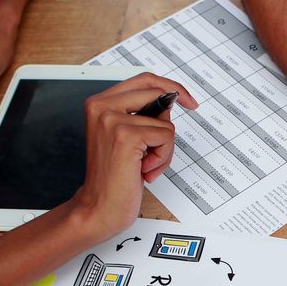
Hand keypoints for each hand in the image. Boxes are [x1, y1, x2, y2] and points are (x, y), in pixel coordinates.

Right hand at [70, 74, 198, 240]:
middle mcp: (101, 106)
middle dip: (170, 119)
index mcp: (100, 103)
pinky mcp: (125, 136)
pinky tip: (144, 169)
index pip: (143, 79)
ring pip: (165, 121)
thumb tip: (171, 100)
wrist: (100, 206)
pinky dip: (162, 157)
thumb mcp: (130, 138)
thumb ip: (145, 116)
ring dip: (164, 148)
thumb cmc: (116, 176)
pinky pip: (165, 137)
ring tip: (145, 164)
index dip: (170, 86)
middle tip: (170, 140)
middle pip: (156, 90)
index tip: (187, 99)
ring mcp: (112, 119)